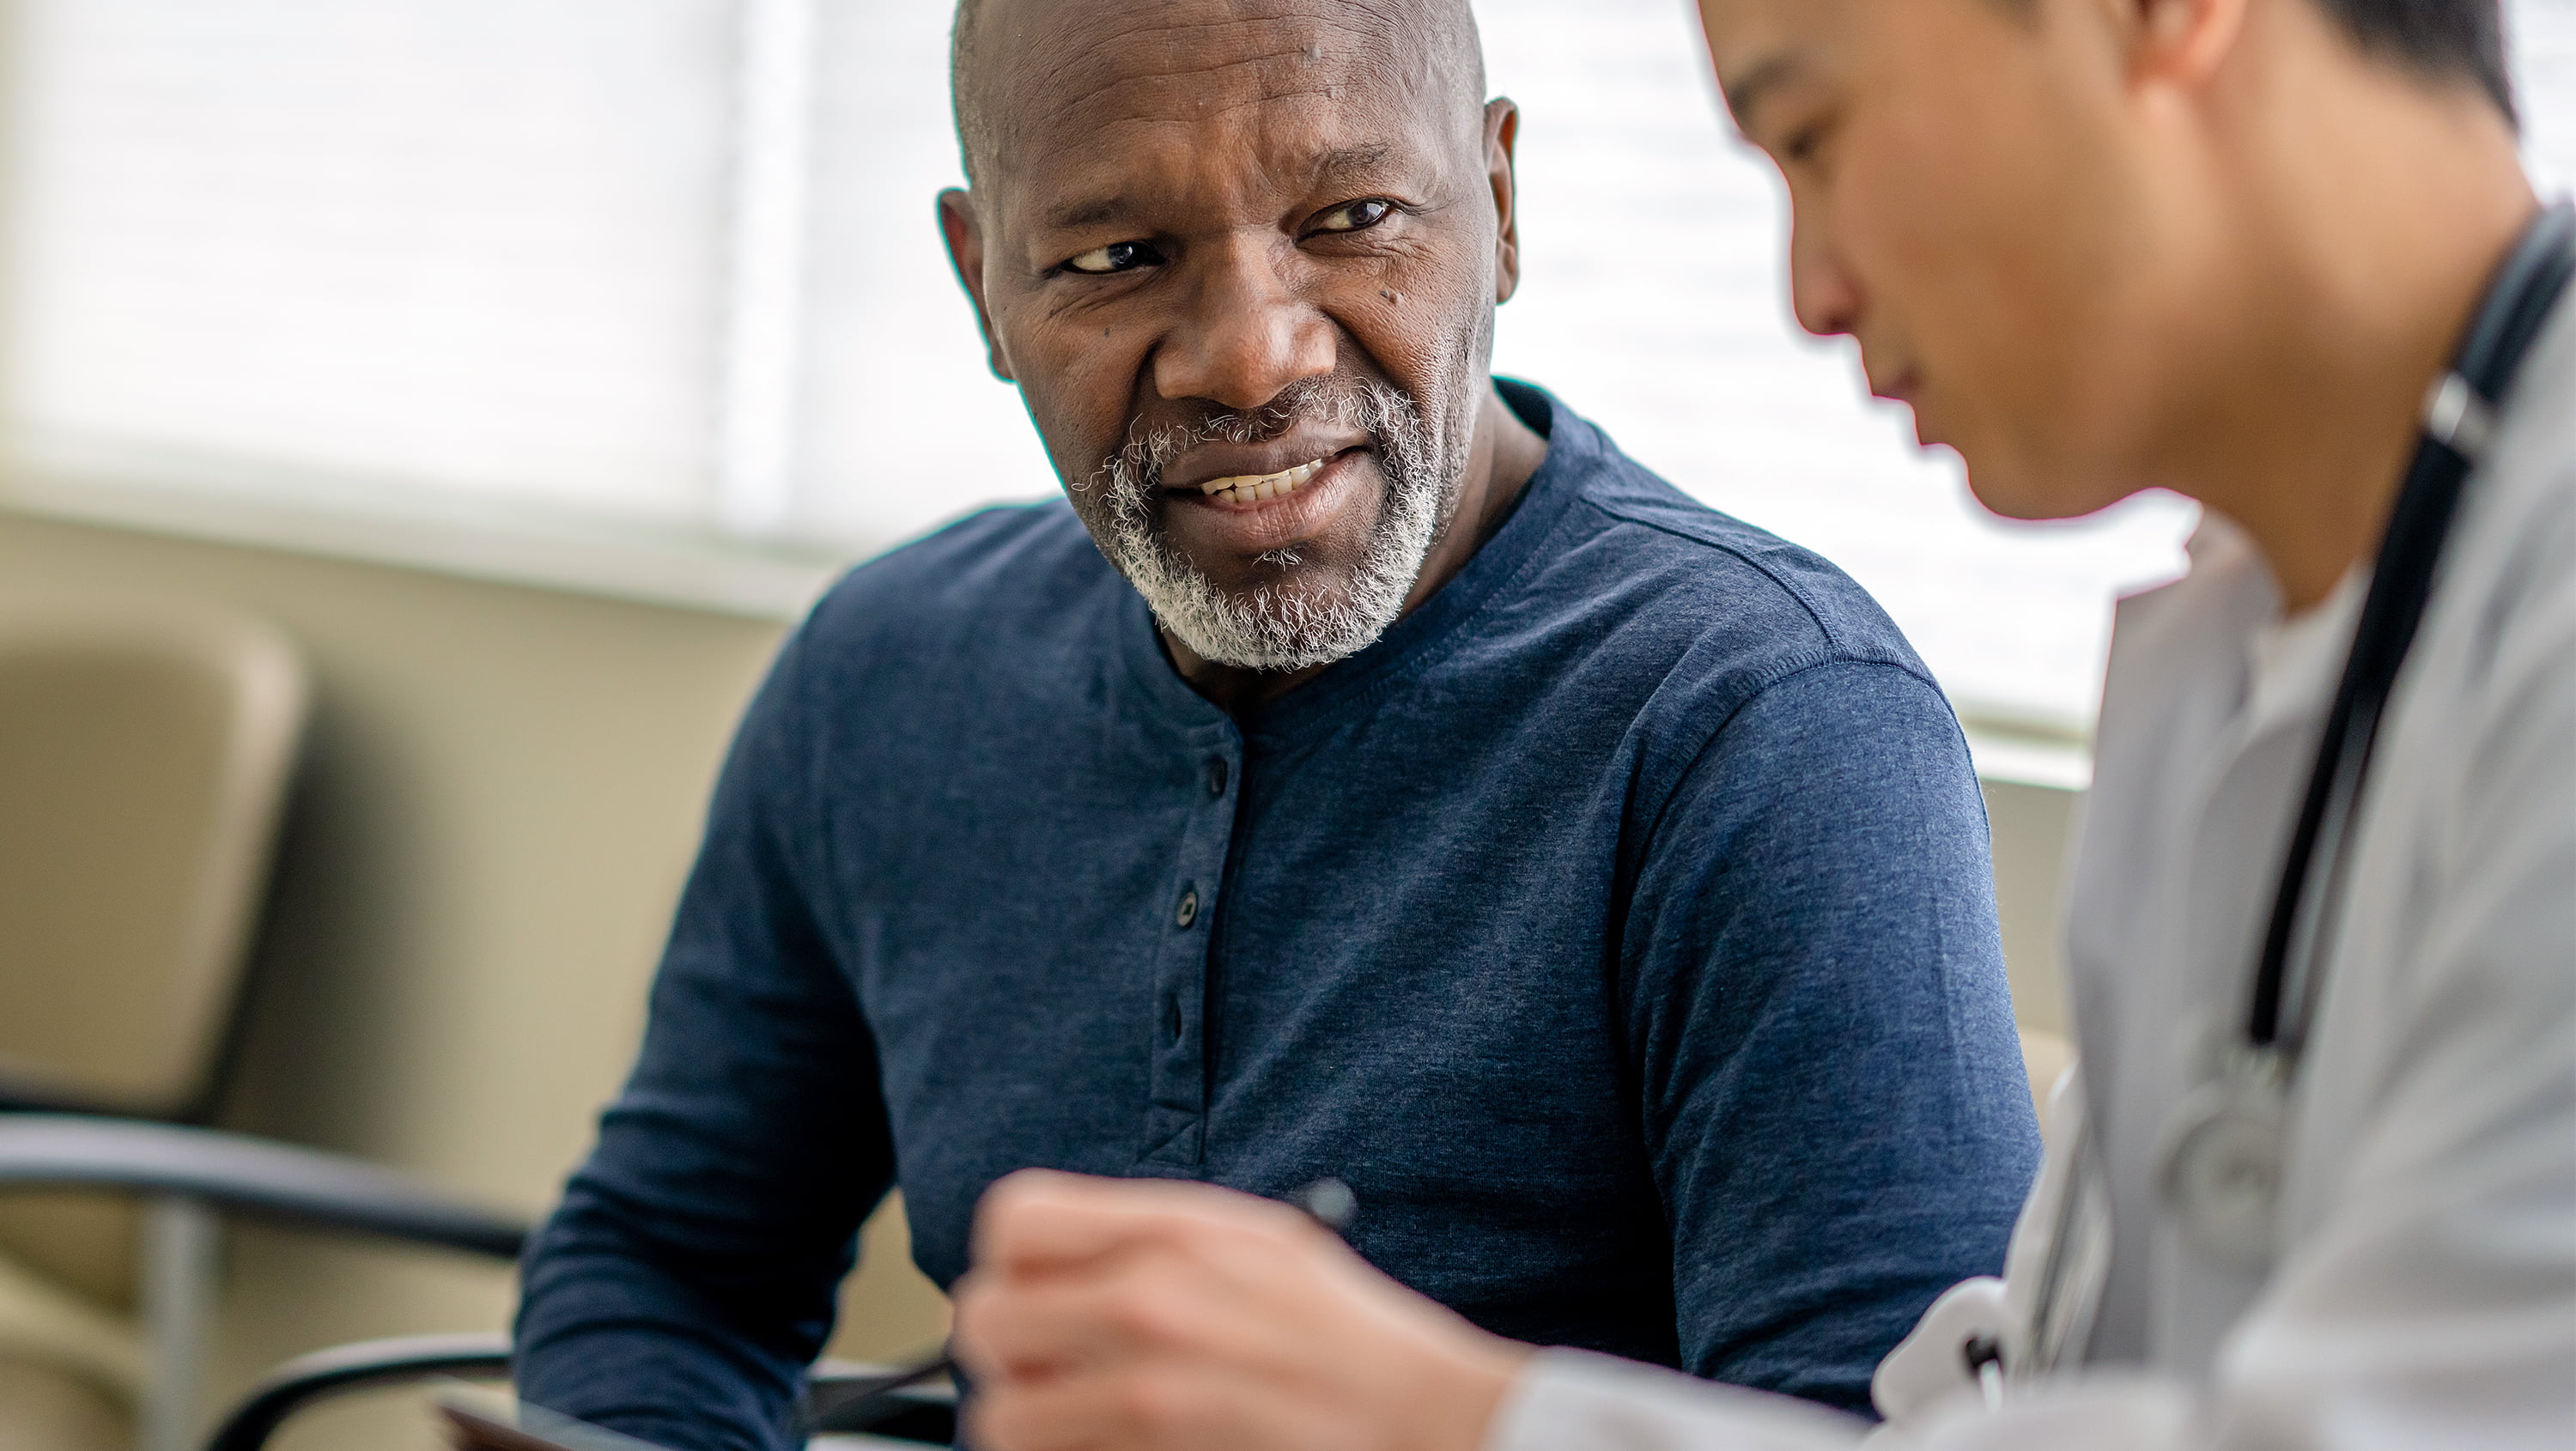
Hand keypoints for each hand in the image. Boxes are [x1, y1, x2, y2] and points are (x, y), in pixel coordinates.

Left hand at [952, 1170, 1532, 1450]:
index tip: (1037, 1291)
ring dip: (1036, 1425)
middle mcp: (1148, 1306)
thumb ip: (1151, 1237)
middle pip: (983, 1320)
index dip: (1012, 1261)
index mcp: (1173, 1234)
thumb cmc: (1349, 1343)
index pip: (1012, 1221)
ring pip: (1004, 1418)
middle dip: (1010, 1353)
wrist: (1424, 1425)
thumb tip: (1056, 1257)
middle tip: (1052, 1369)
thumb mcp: (1259, 1243)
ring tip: (1088, 1425)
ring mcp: (1146, 1399)